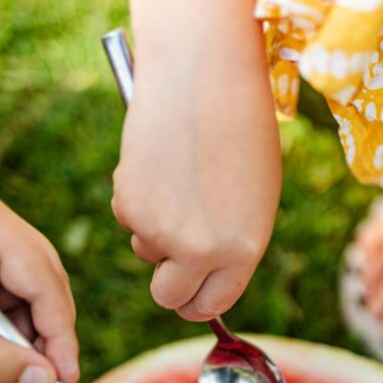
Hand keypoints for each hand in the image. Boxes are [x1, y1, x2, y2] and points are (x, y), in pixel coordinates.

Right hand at [113, 0, 281, 320]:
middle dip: (167, 285)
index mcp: (243, 250)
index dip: (196, 305)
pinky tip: (157, 163)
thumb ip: (230, 243)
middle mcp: (202, 251)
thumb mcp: (253, 200)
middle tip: (169, 261)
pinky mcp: (129, 207)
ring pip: (146, 251)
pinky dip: (137, 198)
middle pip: (168, 296)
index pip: (212, 305)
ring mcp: (162, 233)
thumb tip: (203, 273)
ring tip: (176, 180)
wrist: (205, 77)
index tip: (188, 300)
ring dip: (154, 230)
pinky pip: (128, 219)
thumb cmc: (239, 131)